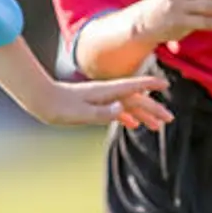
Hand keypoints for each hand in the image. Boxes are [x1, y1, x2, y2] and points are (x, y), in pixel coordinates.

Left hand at [33, 72, 173, 128]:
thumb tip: (123, 109)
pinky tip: (133, 126)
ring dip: (143, 115)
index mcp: (107, 92)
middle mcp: (107, 94)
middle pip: (135, 100)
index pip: (133, 87)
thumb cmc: (60, 107)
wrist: (42, 101)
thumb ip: (103, 112)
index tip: (166, 86)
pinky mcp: (95, 106)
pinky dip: (127, 118)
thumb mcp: (82, 113)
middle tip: (169, 120)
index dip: (150, 86)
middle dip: (153, 109)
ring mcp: (102, 99)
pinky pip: (116, 111)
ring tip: (157, 127)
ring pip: (128, 106)